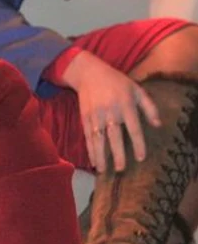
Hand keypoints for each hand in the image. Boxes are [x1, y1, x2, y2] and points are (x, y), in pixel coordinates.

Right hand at [61, 51, 160, 172]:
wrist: (89, 73)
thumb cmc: (117, 82)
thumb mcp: (137, 89)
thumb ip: (149, 107)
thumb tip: (158, 124)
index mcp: (126, 105)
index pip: (133, 128)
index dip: (138, 144)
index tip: (140, 158)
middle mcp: (110, 111)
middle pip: (114, 136)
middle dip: (117, 153)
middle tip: (120, 169)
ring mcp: (96, 115)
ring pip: (98, 138)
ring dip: (100, 155)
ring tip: (102, 170)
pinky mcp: (85, 117)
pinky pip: (88, 136)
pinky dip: (89, 149)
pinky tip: (93, 160)